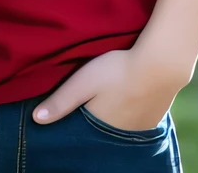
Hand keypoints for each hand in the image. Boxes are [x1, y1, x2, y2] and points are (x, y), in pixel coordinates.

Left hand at [32, 46, 186, 131]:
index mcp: (100, 127)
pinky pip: (137, 122)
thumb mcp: (83, 81)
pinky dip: (130, 115)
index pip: (82, 134)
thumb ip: (61, 101)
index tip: (70, 118)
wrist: (162, 63)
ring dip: (114, 118)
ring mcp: (140, 128)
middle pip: (101, 131)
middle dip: (94, 123)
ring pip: (120, 127)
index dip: (75, 125)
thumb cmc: (118, 70)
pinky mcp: (155, 119)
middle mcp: (120, 135)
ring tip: (109, 102)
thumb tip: (35, 120)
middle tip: (90, 107)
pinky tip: (128, 100)